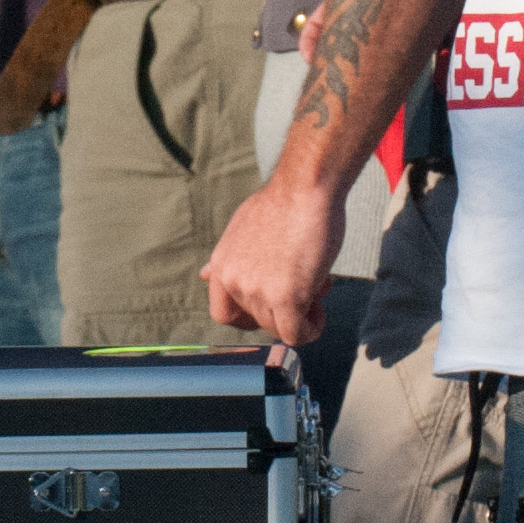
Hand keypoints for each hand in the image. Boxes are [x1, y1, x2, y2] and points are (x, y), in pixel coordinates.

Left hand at [200, 168, 346, 347]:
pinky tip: (320, 311)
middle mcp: (234, 281)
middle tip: (304, 286)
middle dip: (283, 310)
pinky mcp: (287, 297)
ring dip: (301, 316)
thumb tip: (204, 274)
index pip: (222, 314)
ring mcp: (259, 292)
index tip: (269, 305)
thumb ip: (229, 258)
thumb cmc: (284, 203)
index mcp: (222, 265)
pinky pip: (296, 335)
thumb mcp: (242, 228)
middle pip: (257, 322)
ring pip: (278, 328)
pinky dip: (310, 330)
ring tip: (317, 285)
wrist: (305, 187)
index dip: (247, 317)